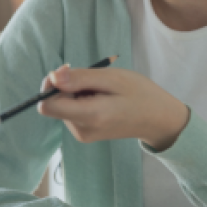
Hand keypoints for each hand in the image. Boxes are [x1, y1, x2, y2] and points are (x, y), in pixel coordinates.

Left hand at [37, 64, 188, 149]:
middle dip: (67, 86)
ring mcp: (82, 134)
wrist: (158, 119)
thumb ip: (80, 78)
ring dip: (76, 92)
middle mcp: (81, 130)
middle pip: (54, 104)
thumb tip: (52, 77)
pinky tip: (101, 98)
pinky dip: (81, 100)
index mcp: (89, 116)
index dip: (50, 85)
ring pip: (62, 106)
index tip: (68, 71)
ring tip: (102, 90)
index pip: (47, 106)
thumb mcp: (112, 78)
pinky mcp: (85, 133)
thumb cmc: (140, 94)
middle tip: (94, 79)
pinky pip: (71, 111)